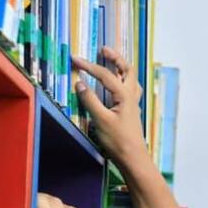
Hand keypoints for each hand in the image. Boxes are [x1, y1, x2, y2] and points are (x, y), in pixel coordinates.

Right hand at [71, 47, 147, 166]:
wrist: (133, 158)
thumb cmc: (118, 140)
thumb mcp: (100, 120)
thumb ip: (90, 100)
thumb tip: (79, 83)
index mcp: (124, 95)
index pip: (105, 75)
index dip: (89, 66)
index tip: (75, 59)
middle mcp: (131, 96)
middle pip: (127, 69)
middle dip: (115, 57)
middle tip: (103, 50)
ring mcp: (133, 103)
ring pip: (130, 79)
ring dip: (121, 68)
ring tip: (110, 61)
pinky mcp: (130, 111)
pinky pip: (129, 89)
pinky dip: (122, 81)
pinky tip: (115, 84)